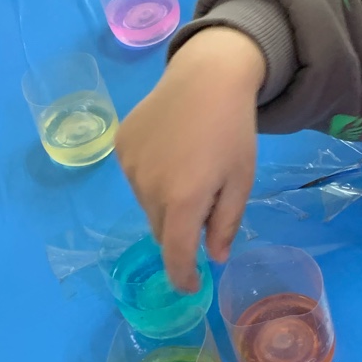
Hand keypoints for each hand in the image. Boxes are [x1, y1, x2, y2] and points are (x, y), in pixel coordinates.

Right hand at [116, 27, 265, 291]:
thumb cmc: (233, 130)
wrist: (207, 75)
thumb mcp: (241, 180)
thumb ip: (225, 223)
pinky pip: (136, 176)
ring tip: (189, 167)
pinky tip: (171, 150)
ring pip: (147, 203)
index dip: (181, 276)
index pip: (174, 254)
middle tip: (205, 201)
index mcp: (183, 199)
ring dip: (165, 201)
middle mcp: (149, 187)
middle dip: (180, 230)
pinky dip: (151, 176)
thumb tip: (212, 258)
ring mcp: (130, 166)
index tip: (190, 286)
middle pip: (161, 228)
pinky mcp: (121, 145)